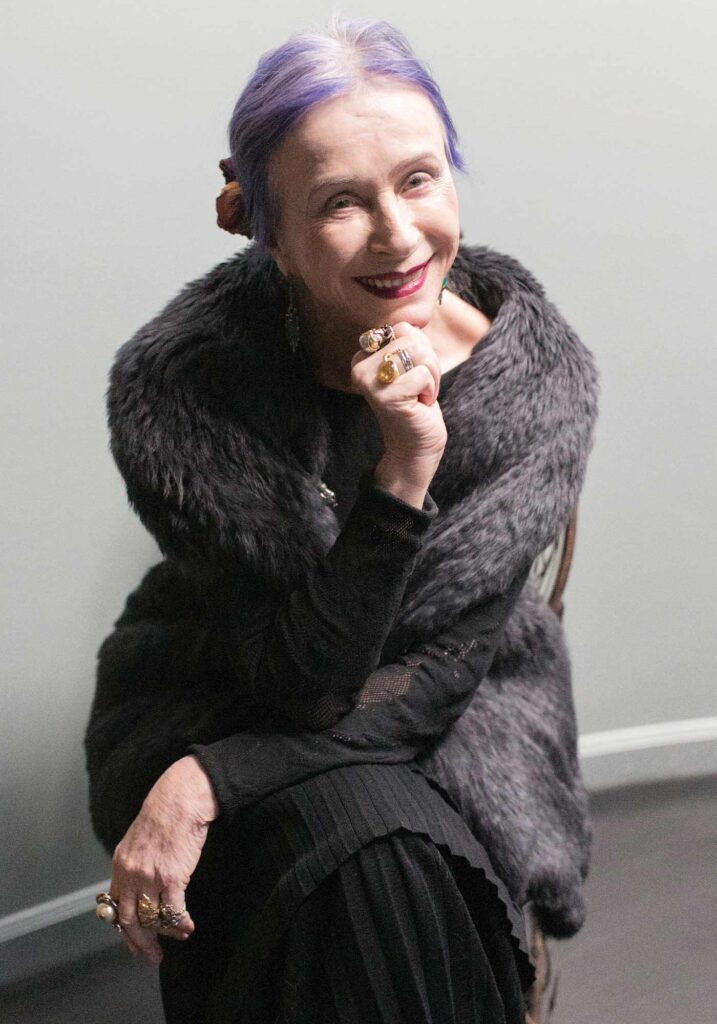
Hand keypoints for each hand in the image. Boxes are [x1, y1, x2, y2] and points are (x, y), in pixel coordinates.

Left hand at [109, 756, 218, 965]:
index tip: (134, 942)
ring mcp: (150, 877)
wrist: (181, 799)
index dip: (125, 930)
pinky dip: (181, 923)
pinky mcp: (172, 877)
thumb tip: (139, 889)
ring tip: (179, 936)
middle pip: (130, 920)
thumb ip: (134, 865)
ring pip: (153, 918)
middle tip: (153, 955)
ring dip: (167, 933)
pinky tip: (188, 926)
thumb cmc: (164, 815)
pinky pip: (174, 911)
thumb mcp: (138, 840)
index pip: (115, 907)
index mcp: (120, 865)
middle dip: (141, 942)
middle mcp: (131, 874)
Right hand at [350, 322, 447, 463]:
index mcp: (362, 356)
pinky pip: (424, 374)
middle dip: (428, 362)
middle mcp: (360, 368)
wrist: (416, 445)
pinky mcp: (387, 396)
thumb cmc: (416, 403)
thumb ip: (408, 341)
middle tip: (419, 387)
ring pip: (420, 353)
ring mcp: (371, 382)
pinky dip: (430, 390)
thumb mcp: (410, 364)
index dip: (419, 350)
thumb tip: (411, 323)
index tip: (411, 374)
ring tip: (419, 394)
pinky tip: (419, 405)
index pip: (402, 328)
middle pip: (411, 338)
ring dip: (431, 376)